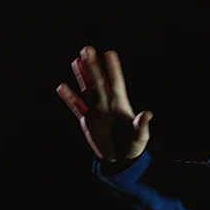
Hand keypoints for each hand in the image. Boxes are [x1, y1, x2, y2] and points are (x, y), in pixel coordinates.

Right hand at [56, 46, 153, 161]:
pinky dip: (69, 97)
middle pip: (98, 82)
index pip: (116, 82)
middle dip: (93, 66)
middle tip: (86, 49)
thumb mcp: (140, 137)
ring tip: (76, 60)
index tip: (109, 53)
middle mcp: (107, 104)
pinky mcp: (87, 121)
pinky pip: (76, 107)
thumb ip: (141, 125)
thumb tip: (147, 114)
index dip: (113, 69)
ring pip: (87, 89)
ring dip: (82, 76)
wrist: (120, 160)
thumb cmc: (133, 147)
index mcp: (121, 105)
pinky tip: (62, 87)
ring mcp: (96, 111)